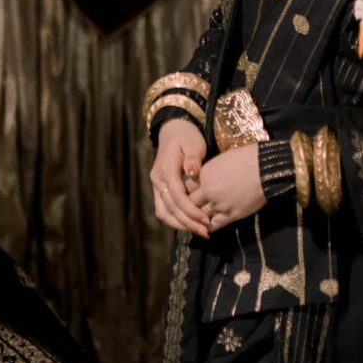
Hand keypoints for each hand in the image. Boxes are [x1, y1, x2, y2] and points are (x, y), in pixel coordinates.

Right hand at [151, 119, 208, 236]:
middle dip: (187, 223)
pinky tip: (192, 223)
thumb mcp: (193, 143)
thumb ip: (192, 159)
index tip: (206, 220)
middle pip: (169, 210)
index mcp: (165, 170)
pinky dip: (177, 219)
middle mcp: (157, 180)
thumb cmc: (186, 136)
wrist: (173, 130)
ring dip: (180, 225)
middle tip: (206, 232)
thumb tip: (192, 172)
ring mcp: (156, 186)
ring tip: (199, 231)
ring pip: (164, 213)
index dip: (191, 211)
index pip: (177, 198)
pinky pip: (165, 209)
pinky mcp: (160, 189)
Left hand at [193, 146, 266, 232]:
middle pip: (191, 203)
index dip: (189, 192)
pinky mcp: (232, 214)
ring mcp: (220, 204)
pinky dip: (210, 226)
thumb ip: (209, 173)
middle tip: (193, 209)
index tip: (192, 194)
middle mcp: (208, 190)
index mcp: (204, 174)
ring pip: (201, 215)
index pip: (186, 188)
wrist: (266, 167)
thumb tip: (204, 180)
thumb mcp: (222, 160)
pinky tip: (209, 226)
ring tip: (200, 219)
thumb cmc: (247, 158)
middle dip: (192, 206)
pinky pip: (215, 224)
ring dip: (200, 217)